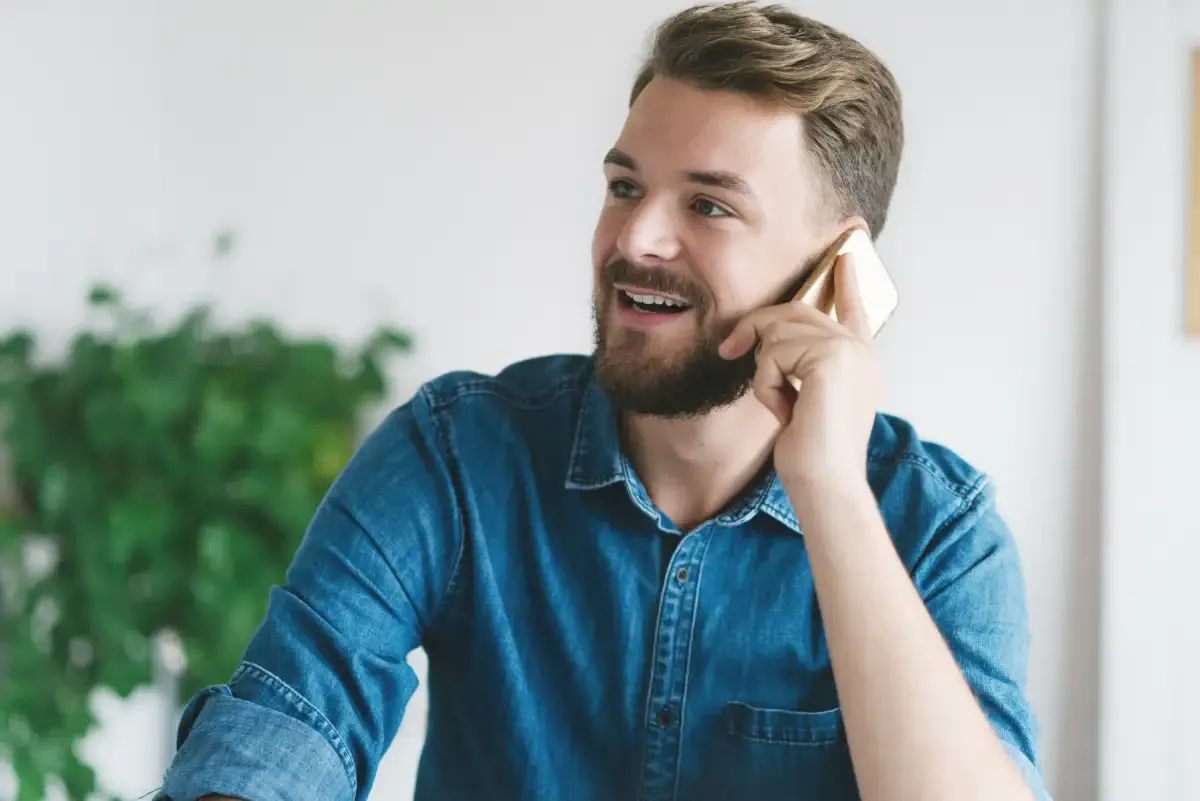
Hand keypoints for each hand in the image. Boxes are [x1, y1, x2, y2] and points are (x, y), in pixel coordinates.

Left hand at [718, 253, 881, 491]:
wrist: (826, 482)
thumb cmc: (811, 454)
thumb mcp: (805, 400)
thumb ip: (801, 366)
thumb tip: (766, 342)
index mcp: (862, 361)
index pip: (854, 309)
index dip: (847, 281)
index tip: (845, 255)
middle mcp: (861, 350)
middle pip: (797, 312)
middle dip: (757, 330)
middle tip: (728, 348)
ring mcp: (849, 351)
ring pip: (779, 332)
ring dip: (766, 371)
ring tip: (783, 406)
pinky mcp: (830, 357)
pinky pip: (773, 353)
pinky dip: (767, 384)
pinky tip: (785, 411)